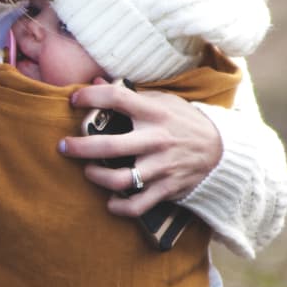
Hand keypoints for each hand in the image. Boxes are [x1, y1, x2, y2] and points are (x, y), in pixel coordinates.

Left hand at [61, 81, 221, 218]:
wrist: (222, 150)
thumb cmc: (184, 122)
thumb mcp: (164, 102)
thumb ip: (130, 94)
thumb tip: (96, 80)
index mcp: (155, 113)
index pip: (117, 98)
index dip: (91, 97)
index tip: (73, 100)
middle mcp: (156, 140)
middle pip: (110, 146)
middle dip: (80, 147)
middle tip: (64, 146)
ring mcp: (161, 166)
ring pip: (120, 179)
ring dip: (96, 177)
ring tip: (88, 172)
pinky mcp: (167, 188)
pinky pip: (138, 204)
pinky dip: (120, 206)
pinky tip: (110, 201)